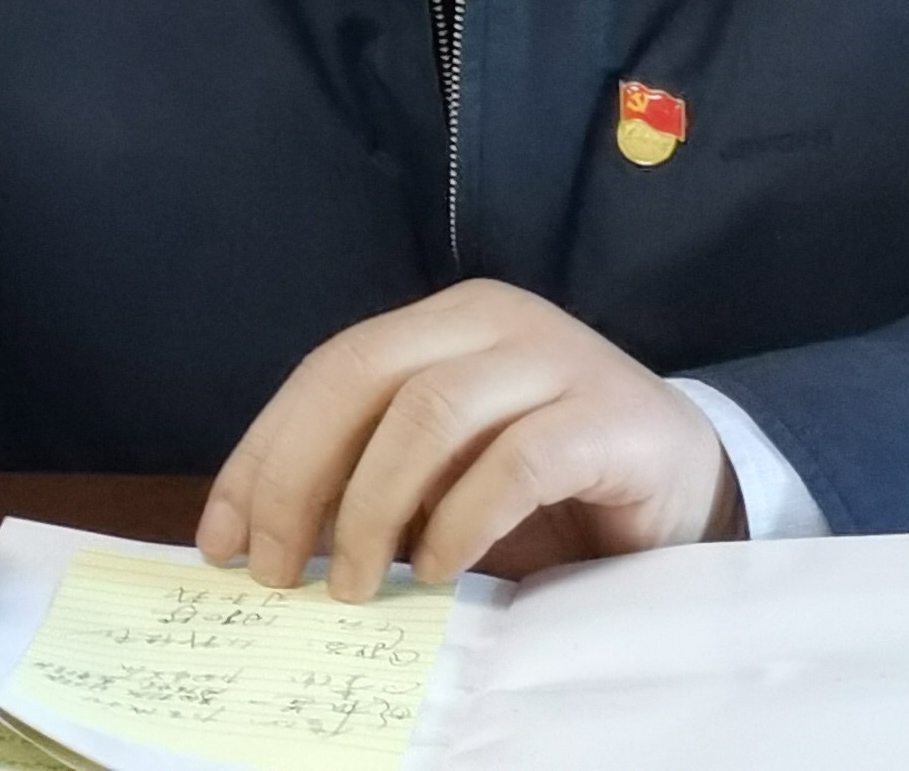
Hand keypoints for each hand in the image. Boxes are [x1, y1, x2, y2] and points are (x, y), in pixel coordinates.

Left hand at [197, 278, 740, 601]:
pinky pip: (515, 460)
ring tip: (351, 585)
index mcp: (446, 323)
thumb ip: (370, 480)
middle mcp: (495, 322)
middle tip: (275, 570)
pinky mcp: (608, 417)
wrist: (687, 484)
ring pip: (429, 411)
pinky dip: (460, 521)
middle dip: (300, 475)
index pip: (330, 369)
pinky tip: (436, 570)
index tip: (221, 539)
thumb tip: (260, 537)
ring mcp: (556, 360)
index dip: (265, 452)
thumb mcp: (444, 477)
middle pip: (363, 373)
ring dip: (372, 506)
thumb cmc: (549, 488)